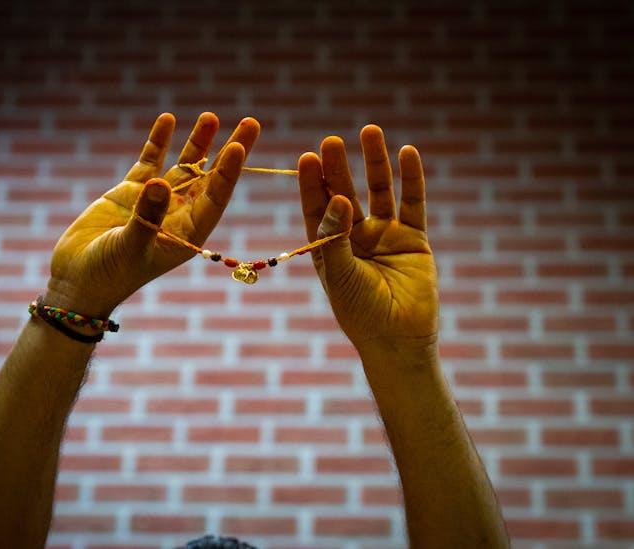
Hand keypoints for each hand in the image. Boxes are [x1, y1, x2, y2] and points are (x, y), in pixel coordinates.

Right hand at [46, 112, 260, 316]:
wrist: (77, 280)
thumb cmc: (109, 274)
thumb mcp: (129, 247)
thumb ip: (146, 216)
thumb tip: (160, 182)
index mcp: (187, 234)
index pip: (215, 198)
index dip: (228, 173)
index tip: (239, 146)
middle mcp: (178, 215)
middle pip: (210, 177)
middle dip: (229, 150)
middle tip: (252, 122)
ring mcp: (155, 201)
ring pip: (183, 166)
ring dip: (197, 142)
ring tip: (211, 116)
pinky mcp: (130, 192)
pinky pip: (149, 161)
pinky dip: (158, 142)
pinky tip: (169, 119)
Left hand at [298, 125, 437, 353]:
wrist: (398, 340)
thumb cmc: (360, 313)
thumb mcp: (341, 275)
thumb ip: (337, 236)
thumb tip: (340, 197)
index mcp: (328, 246)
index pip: (316, 207)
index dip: (313, 183)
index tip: (307, 157)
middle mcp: (354, 235)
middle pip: (345, 192)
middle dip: (338, 167)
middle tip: (331, 141)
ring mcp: (384, 235)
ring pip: (379, 190)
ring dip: (374, 162)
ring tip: (369, 131)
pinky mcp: (413, 238)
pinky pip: (412, 203)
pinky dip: (412, 179)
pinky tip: (407, 152)